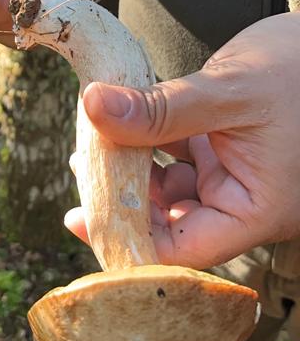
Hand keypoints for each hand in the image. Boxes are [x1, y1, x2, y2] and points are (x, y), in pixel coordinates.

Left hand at [65, 12, 299, 268]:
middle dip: (125, 201)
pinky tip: (119, 123)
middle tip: (84, 168)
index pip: (185, 250)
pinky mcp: (223, 150)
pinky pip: (177, 158)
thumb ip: (161, 108)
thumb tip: (93, 106)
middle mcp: (244, 202)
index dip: (132, 241)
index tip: (82, 220)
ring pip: (169, 191)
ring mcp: (233, 176)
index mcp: (258, 210)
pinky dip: (147, 143)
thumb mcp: (229, 91)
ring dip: (132, 171)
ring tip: (94, 143)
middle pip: (172, 224)